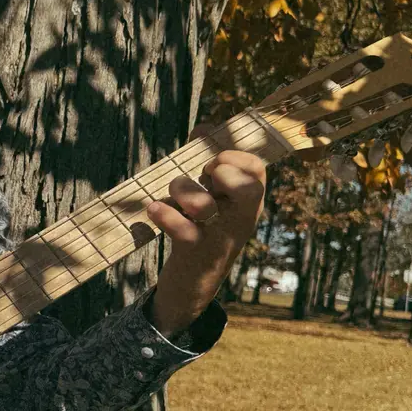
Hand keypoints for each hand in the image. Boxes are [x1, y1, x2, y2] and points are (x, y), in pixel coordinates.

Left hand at [144, 150, 266, 335]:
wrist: (196, 283)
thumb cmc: (202, 228)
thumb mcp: (213, 195)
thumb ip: (207, 158)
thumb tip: (204, 127)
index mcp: (248, 202)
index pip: (257, 169)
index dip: (233, 156)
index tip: (212, 161)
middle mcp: (240, 220)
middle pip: (249, 188)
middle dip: (223, 171)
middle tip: (206, 174)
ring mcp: (220, 238)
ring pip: (203, 205)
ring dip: (182, 190)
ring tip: (172, 194)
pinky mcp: (195, 253)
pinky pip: (182, 230)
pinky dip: (164, 214)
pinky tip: (154, 209)